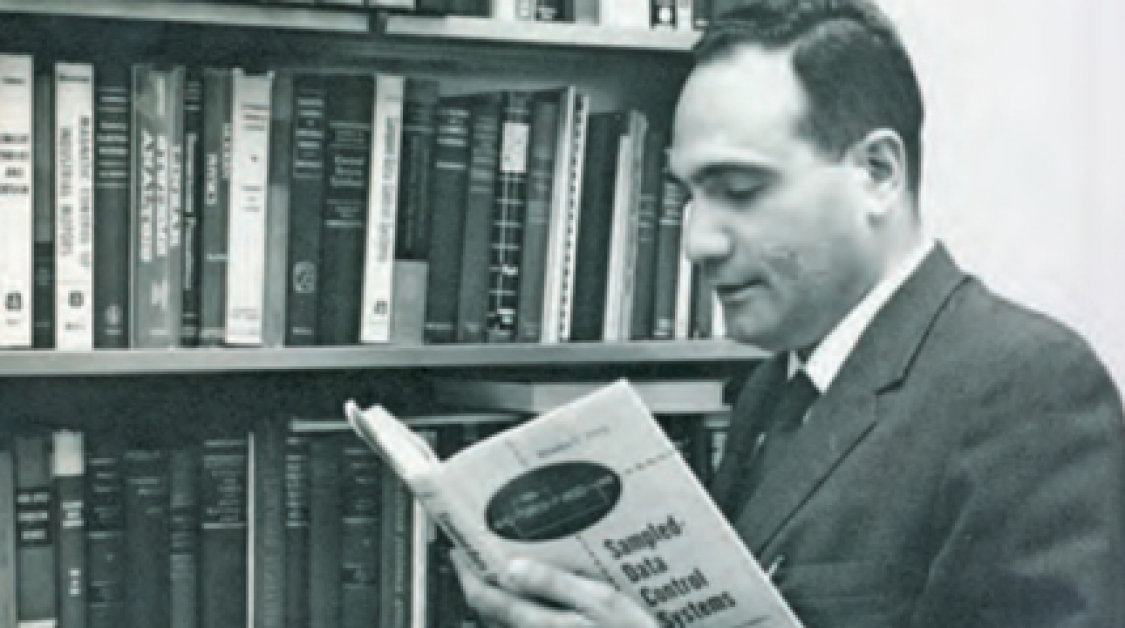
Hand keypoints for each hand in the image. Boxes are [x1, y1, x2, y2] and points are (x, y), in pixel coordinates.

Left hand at [451, 550, 657, 627]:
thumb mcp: (603, 603)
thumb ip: (555, 585)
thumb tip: (512, 568)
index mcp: (543, 624)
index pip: (486, 599)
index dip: (468, 573)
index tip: (460, 549)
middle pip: (492, 611)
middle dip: (482, 581)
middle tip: (478, 552)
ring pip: (510, 621)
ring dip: (504, 596)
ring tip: (508, 565)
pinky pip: (532, 626)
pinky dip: (526, 610)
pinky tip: (540, 596)